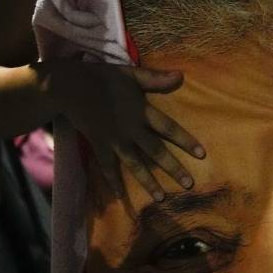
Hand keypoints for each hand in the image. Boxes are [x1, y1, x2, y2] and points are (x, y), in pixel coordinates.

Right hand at [52, 59, 204, 200]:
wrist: (70, 86)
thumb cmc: (102, 77)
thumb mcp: (131, 74)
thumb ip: (155, 79)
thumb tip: (181, 76)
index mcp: (141, 112)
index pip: (169, 129)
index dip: (185, 141)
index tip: (201, 155)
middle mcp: (132, 130)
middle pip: (156, 151)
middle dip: (173, 168)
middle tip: (189, 185)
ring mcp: (115, 140)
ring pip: (135, 164)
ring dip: (149, 182)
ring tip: (162, 198)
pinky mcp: (100, 145)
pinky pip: (108, 167)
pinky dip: (113, 181)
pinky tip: (120, 196)